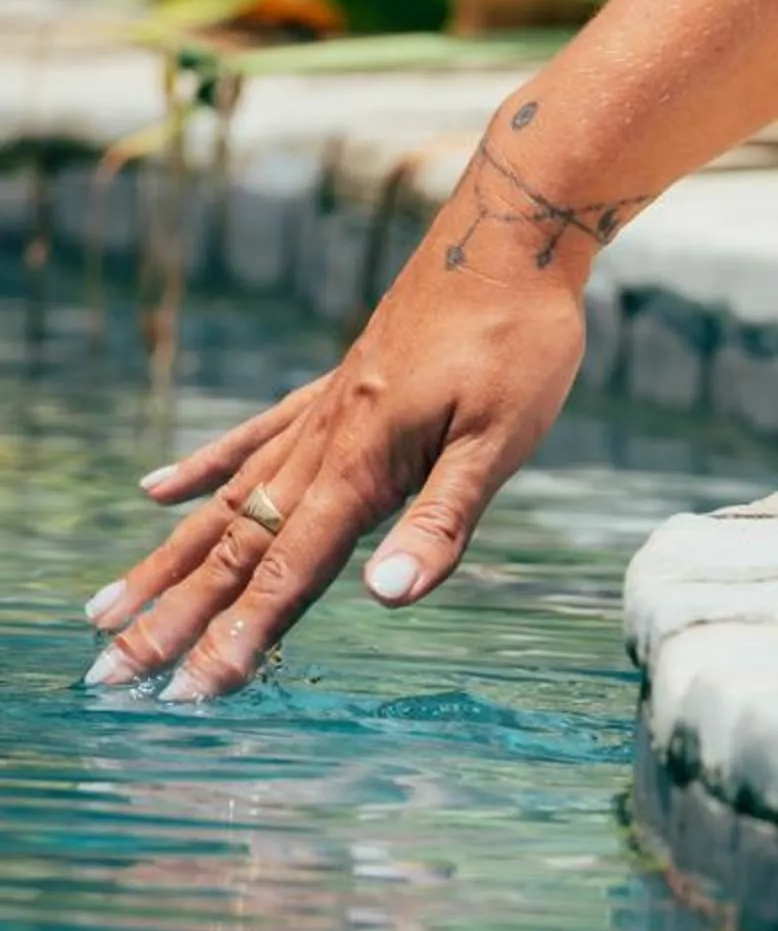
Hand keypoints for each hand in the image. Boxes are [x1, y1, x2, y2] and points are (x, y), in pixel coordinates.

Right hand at [82, 177, 590, 700]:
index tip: (188, 694)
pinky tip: (157, 493)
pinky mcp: (335, 385)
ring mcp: (323, 411)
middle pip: (235, 546)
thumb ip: (441, 520)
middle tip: (108, 676)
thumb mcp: (502, 437)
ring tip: (104, 607)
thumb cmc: (520, 338)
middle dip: (172, 617)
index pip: (290, 570)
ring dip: (167, 560)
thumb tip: (385, 596)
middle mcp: (326, 440)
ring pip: (227, 500)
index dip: (240, 636)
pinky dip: (204, 468)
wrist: (512, 236)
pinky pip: (254, 436)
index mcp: (364, 462)